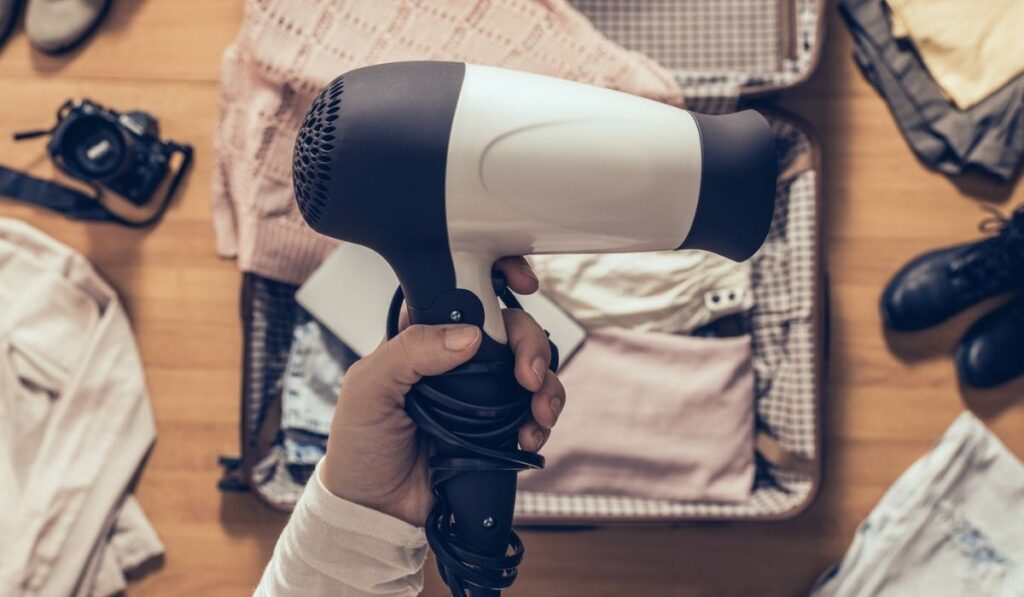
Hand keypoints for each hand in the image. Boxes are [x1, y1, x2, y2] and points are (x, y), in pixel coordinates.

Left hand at [320, 257, 566, 525]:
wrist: (375, 511)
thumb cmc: (360, 446)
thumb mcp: (368, 389)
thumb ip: (410, 351)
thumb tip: (470, 335)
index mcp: (423, 336)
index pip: (468, 291)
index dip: (501, 278)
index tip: (524, 285)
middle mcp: (457, 359)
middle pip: (513, 329)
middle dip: (532, 346)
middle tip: (528, 375)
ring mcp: (482, 394)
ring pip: (532, 369)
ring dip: (546, 385)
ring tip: (538, 412)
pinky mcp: (498, 428)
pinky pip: (535, 411)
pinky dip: (541, 419)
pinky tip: (529, 435)